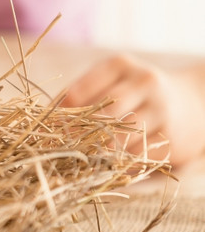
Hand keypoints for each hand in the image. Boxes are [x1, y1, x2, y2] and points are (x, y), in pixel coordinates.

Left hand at [61, 53, 204, 164]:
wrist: (196, 101)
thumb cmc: (135, 93)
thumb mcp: (110, 82)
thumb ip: (79, 96)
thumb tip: (42, 119)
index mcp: (119, 65)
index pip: (77, 92)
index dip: (59, 118)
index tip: (49, 132)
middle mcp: (145, 82)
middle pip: (101, 115)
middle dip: (79, 137)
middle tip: (63, 152)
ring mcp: (162, 109)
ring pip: (120, 139)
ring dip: (99, 153)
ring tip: (84, 161)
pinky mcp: (175, 138)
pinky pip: (139, 157)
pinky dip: (121, 165)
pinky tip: (110, 166)